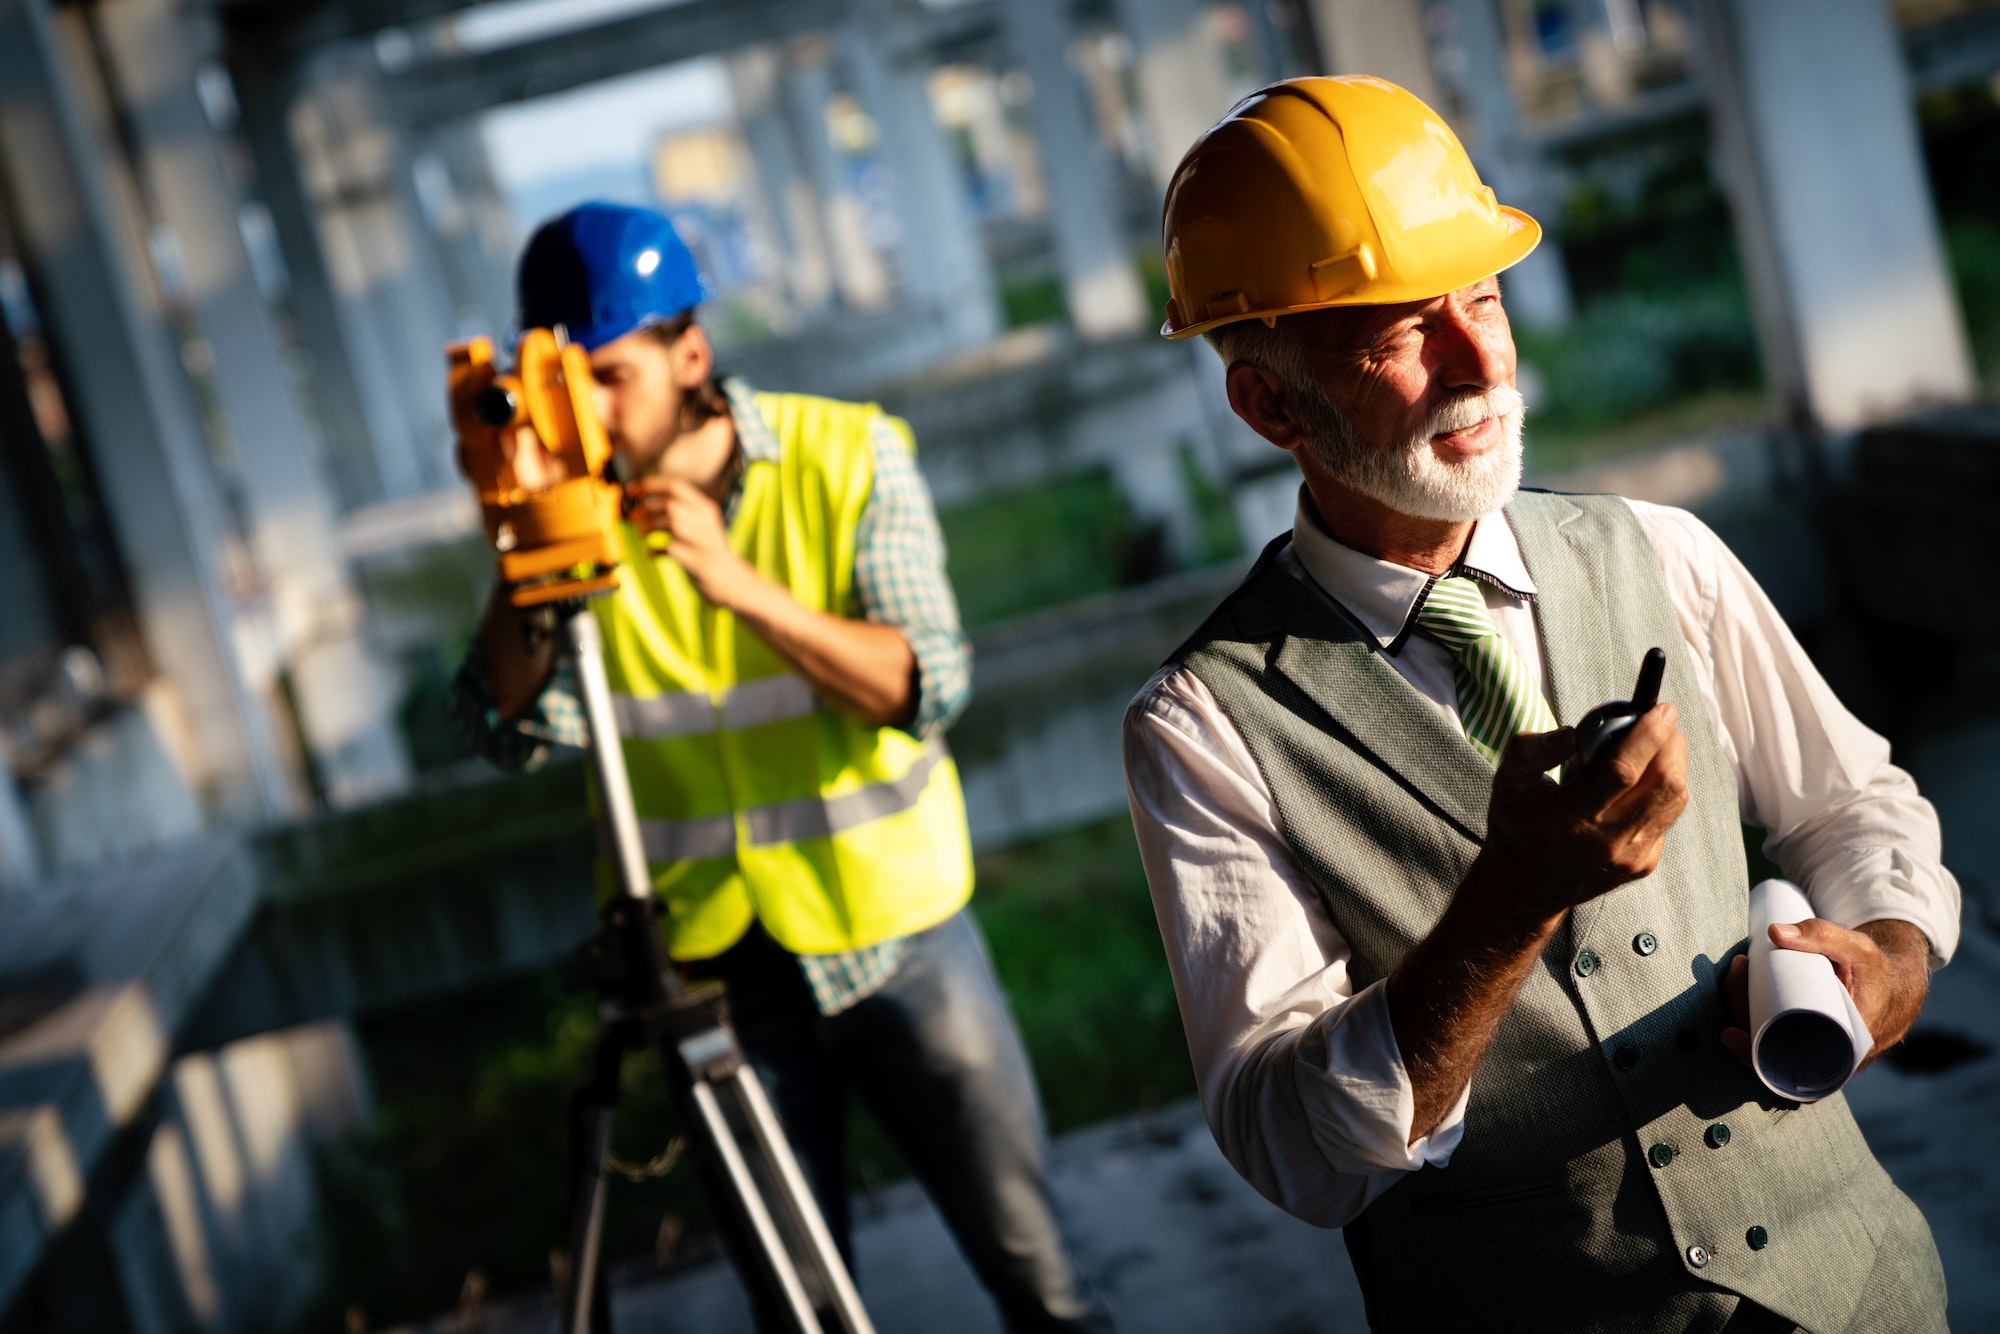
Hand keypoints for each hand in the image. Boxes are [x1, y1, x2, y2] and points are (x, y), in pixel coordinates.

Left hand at [625, 477, 763, 609]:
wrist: (731, 581)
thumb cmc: (707, 552)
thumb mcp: (699, 526)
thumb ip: (680, 512)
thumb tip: (643, 504)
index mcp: (706, 509)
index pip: (676, 486)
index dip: (649, 485)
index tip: (629, 491)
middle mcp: (706, 522)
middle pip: (671, 504)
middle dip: (646, 507)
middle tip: (632, 517)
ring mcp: (704, 542)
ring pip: (672, 522)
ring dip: (650, 527)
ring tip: (641, 535)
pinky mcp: (698, 562)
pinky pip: (670, 549)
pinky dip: (655, 550)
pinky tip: (651, 554)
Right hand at [1468, 703, 1690, 925]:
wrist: (1525, 888)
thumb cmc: (1517, 828)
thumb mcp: (1507, 784)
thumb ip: (1532, 750)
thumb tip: (1573, 733)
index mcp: (1571, 817)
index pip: (1623, 771)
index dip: (1649, 735)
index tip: (1662, 710)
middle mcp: (1607, 840)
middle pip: (1664, 783)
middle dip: (1672, 743)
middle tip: (1661, 722)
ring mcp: (1631, 855)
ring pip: (1675, 799)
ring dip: (1674, 764)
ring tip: (1656, 746)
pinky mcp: (1644, 863)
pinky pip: (1667, 816)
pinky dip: (1663, 789)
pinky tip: (1642, 781)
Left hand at [1720, 918, 1930, 1068]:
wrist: (1899, 985)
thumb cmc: (1878, 970)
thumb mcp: (1857, 949)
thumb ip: (1821, 935)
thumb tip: (1773, 932)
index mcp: (1843, 1049)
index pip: (1790, 1072)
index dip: (1754, 1059)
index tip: (1729, 1033)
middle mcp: (1827, 1060)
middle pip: (1767, 1052)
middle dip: (1741, 1015)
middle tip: (1737, 971)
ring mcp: (1817, 1052)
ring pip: (1767, 1045)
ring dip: (1743, 1014)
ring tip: (1738, 974)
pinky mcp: (1810, 1042)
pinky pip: (1774, 1040)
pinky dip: (1753, 1020)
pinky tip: (1739, 996)